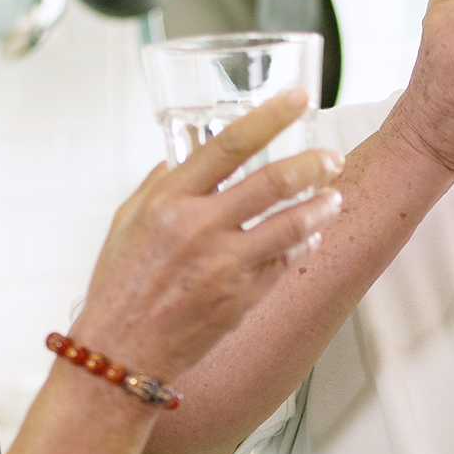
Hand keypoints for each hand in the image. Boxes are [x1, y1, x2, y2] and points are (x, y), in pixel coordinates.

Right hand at [72, 92, 342, 384]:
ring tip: (334, 197)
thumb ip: (159, 186)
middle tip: (330, 156)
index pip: (228, 145)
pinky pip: (284, 263)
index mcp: (169, 202)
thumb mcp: (125, 223)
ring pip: (291, 225)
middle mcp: (200, 229)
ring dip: (320, 207)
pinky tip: (310, 236)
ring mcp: (225, 266)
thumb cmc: (119, 290)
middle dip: (311, 164)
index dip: (269, 117)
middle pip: (272, 182)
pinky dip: (302, 245)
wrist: (121, 353)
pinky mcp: (242, 298)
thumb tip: (183, 158)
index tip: (297, 99)